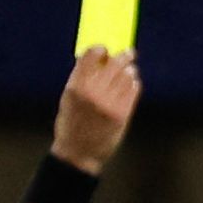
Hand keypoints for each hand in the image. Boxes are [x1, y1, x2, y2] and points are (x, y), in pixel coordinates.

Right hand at [54, 45, 141, 170]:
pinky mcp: (122, 114)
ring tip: (130, 70)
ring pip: (126, 76)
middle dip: (123, 55)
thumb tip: (97, 59)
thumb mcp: (69, 99)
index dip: (100, 49)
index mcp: (76, 86)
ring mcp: (109, 103)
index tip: (105, 49)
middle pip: (114, 63)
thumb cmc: (71, 124)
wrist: (78, 153)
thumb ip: (81, 79)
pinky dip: (133, 84)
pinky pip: (132, 91)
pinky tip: (131, 83)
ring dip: (129, 70)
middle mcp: (93, 93)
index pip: (91, 56)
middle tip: (130, 52)